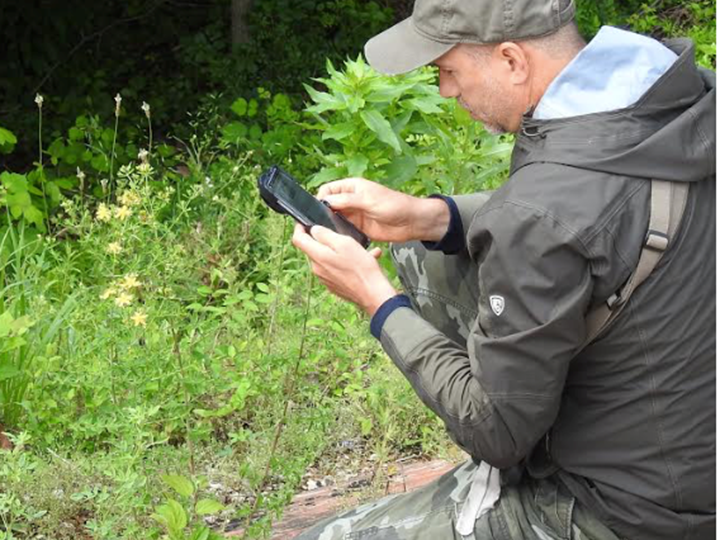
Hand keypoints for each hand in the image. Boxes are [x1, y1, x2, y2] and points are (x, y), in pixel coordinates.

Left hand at [292, 224, 396, 315]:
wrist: (372, 294)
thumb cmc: (361, 268)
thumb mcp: (345, 244)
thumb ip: (326, 235)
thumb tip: (314, 230)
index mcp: (318, 256)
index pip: (298, 239)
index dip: (299, 228)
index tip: (303, 222)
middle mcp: (317, 269)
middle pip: (313, 249)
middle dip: (324, 240)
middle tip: (340, 235)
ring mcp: (325, 278)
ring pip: (327, 259)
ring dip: (338, 252)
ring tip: (358, 250)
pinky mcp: (334, 285)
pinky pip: (335, 269)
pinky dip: (345, 263)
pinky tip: (361, 261)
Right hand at [317, 178, 449, 242]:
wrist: (411, 222)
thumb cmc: (394, 205)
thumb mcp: (369, 199)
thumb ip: (347, 200)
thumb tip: (326, 201)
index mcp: (351, 187)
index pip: (327, 190)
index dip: (320, 198)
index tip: (316, 210)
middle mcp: (350, 200)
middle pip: (328, 205)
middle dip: (321, 213)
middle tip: (317, 224)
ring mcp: (354, 215)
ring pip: (334, 219)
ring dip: (329, 224)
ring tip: (325, 233)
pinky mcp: (358, 228)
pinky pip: (343, 230)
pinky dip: (338, 234)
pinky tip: (336, 239)